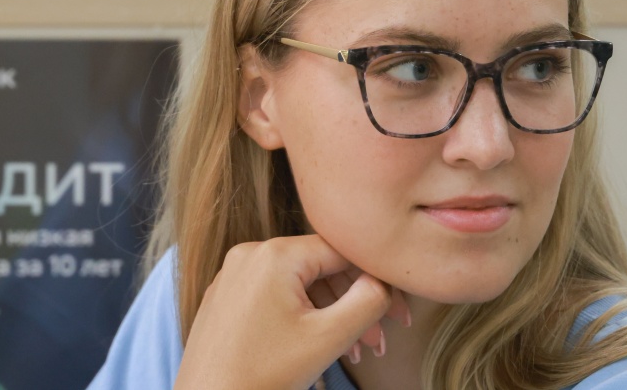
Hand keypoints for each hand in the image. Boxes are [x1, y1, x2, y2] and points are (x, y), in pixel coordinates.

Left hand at [174, 235, 392, 389]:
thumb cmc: (262, 376)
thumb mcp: (329, 338)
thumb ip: (369, 300)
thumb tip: (384, 279)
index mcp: (275, 254)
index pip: (343, 251)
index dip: (377, 280)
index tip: (400, 315)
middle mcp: (250, 253)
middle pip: (322, 268)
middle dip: (356, 305)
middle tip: (382, 341)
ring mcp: (234, 275)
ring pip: (300, 284)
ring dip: (332, 315)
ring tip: (355, 353)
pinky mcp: (226, 297)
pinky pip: (275, 295)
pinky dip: (303, 316)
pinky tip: (319, 346)